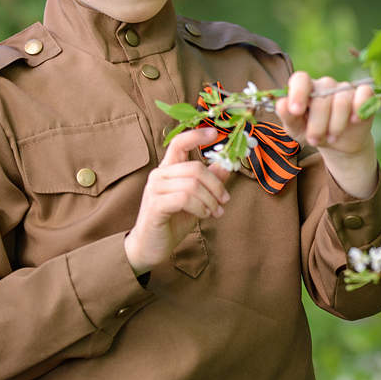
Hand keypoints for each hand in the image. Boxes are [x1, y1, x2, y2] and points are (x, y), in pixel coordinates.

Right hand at [125, 127, 230, 275]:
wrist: (151, 247)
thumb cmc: (173, 220)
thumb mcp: (198, 199)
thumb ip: (210, 180)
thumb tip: (228, 163)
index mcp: (169, 169)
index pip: (179, 142)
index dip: (197, 135)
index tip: (215, 132)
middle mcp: (160, 175)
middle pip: (195, 168)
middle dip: (216, 185)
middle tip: (225, 200)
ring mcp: (155, 189)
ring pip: (192, 184)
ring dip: (210, 200)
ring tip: (215, 212)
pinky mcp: (155, 205)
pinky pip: (184, 198)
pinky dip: (200, 207)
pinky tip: (204, 215)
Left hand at [275, 72, 378, 198]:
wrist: (339, 144)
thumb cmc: (314, 132)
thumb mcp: (296, 129)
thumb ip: (287, 116)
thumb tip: (281, 103)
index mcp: (306, 89)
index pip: (301, 79)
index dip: (298, 93)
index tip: (296, 111)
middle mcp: (325, 85)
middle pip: (321, 97)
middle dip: (317, 123)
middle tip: (314, 140)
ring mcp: (345, 89)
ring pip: (341, 101)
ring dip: (335, 125)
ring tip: (331, 138)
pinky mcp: (364, 95)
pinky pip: (364, 94)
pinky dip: (359, 108)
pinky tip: (354, 121)